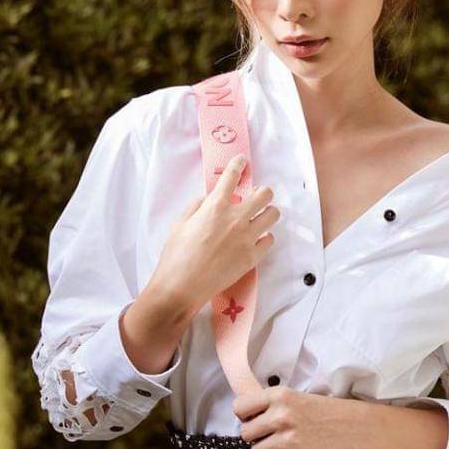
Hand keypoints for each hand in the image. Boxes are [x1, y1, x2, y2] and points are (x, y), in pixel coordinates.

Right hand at [144, 153, 279, 314]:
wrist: (182, 287)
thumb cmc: (175, 255)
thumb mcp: (180, 224)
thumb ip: (196, 207)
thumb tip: (207, 198)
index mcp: (215, 206)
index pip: (232, 176)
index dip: (239, 164)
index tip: (242, 161)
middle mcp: (236, 218)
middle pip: (265, 194)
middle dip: (262, 192)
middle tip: (256, 197)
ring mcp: (247, 238)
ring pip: (273, 215)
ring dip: (268, 213)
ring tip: (260, 218)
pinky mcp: (253, 257)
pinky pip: (270, 240)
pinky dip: (264, 238)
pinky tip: (256, 240)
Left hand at [233, 385, 356, 448]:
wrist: (352, 426)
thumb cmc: (322, 411)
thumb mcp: (294, 396)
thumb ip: (268, 403)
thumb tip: (242, 417)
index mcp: (280, 396)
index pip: (239, 407)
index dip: (245, 415)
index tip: (254, 418)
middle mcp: (282, 416)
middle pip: (245, 433)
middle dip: (256, 435)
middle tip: (272, 434)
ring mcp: (289, 440)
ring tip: (283, 445)